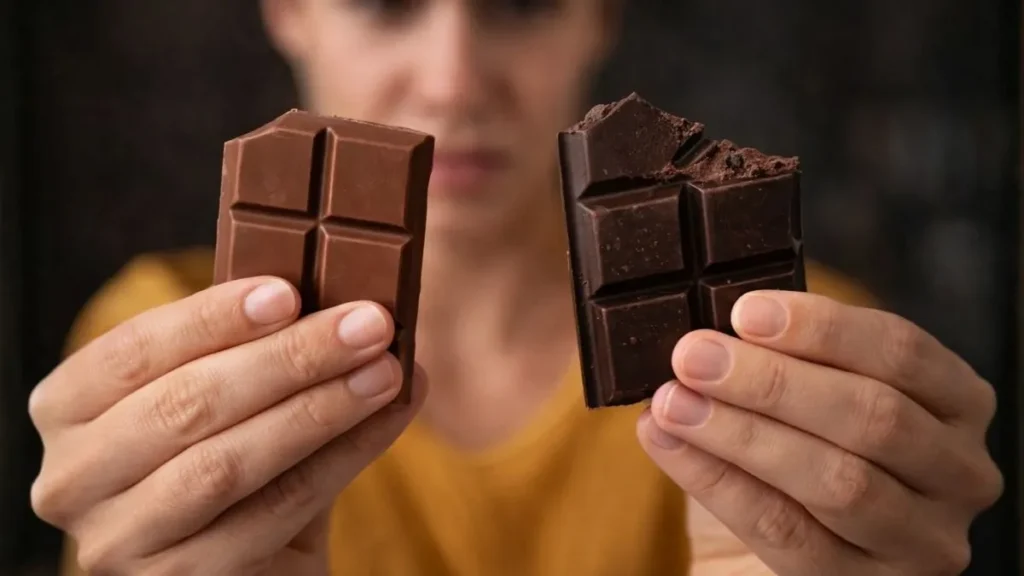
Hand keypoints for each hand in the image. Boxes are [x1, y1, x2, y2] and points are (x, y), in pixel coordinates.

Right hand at [30, 277, 423, 574]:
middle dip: (290, 357)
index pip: (134, 350)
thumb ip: (258, 352)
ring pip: (228, 463)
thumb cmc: (231, 461)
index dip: (210, 318)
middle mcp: (73, 478)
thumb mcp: (222, 400)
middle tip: (368, 324)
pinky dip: (340, 457)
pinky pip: (275, 510)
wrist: (245, 563)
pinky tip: (385, 419)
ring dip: (320, 408)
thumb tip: (349, 304)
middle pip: (187, 405)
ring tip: (384, 371)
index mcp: (68, 409)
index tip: (289, 290)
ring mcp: (121, 540)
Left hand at [637, 291, 1001, 574]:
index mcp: (957, 403)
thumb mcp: (813, 397)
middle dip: (771, 382)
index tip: (745, 312)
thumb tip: (711, 332)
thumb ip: (787, 360)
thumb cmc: (804, 449)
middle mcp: (959, 473)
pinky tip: (668, 443)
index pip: (901, 352)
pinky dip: (716, 480)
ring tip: (673, 402)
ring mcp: (921, 539)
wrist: (780, 544)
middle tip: (694, 356)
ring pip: (836, 480)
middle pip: (873, 416)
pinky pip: (784, 530)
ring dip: (742, 433)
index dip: (822, 328)